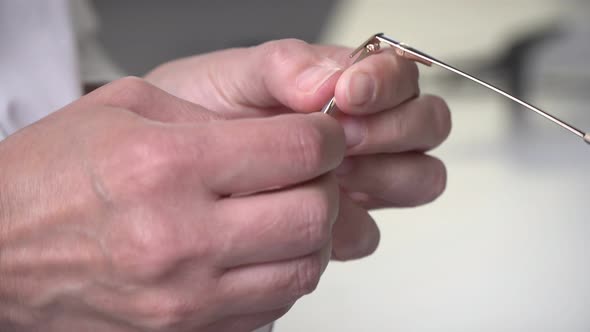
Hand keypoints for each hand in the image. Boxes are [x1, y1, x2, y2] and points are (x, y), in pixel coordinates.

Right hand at [0, 77, 344, 331]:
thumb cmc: (47, 178)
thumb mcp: (125, 111)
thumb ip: (212, 119)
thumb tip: (280, 133)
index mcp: (166, 167)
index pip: (296, 152)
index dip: (326, 139)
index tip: (322, 136)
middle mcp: (180, 238)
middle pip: (314, 216)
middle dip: (327, 186)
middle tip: (309, 173)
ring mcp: (185, 298)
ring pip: (303, 269)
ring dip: (311, 236)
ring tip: (285, 212)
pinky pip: (271, 307)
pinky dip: (279, 274)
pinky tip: (256, 250)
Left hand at [146, 39, 451, 259]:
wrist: (167, 170)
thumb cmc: (203, 110)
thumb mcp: (236, 76)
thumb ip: (285, 68)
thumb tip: (331, 78)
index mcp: (347, 86)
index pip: (401, 76)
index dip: (388, 83)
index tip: (350, 92)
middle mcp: (363, 130)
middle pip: (428, 127)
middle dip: (394, 131)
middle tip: (346, 135)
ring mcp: (357, 179)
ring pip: (418, 179)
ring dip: (385, 176)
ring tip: (334, 173)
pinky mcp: (339, 225)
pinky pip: (370, 232)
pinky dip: (349, 226)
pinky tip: (314, 216)